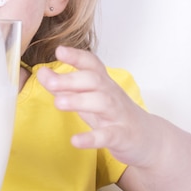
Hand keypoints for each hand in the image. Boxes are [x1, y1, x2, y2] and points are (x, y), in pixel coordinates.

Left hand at [37, 46, 157, 167]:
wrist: (148, 138)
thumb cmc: (113, 114)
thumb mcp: (88, 97)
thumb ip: (65, 86)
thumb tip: (42, 73)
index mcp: (102, 83)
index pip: (91, 64)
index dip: (76, 56)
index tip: (60, 50)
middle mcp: (111, 94)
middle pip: (94, 80)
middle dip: (71, 79)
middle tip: (49, 82)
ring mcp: (118, 115)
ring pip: (101, 102)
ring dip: (79, 101)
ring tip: (58, 103)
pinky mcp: (122, 136)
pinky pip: (108, 135)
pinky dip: (92, 138)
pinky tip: (75, 140)